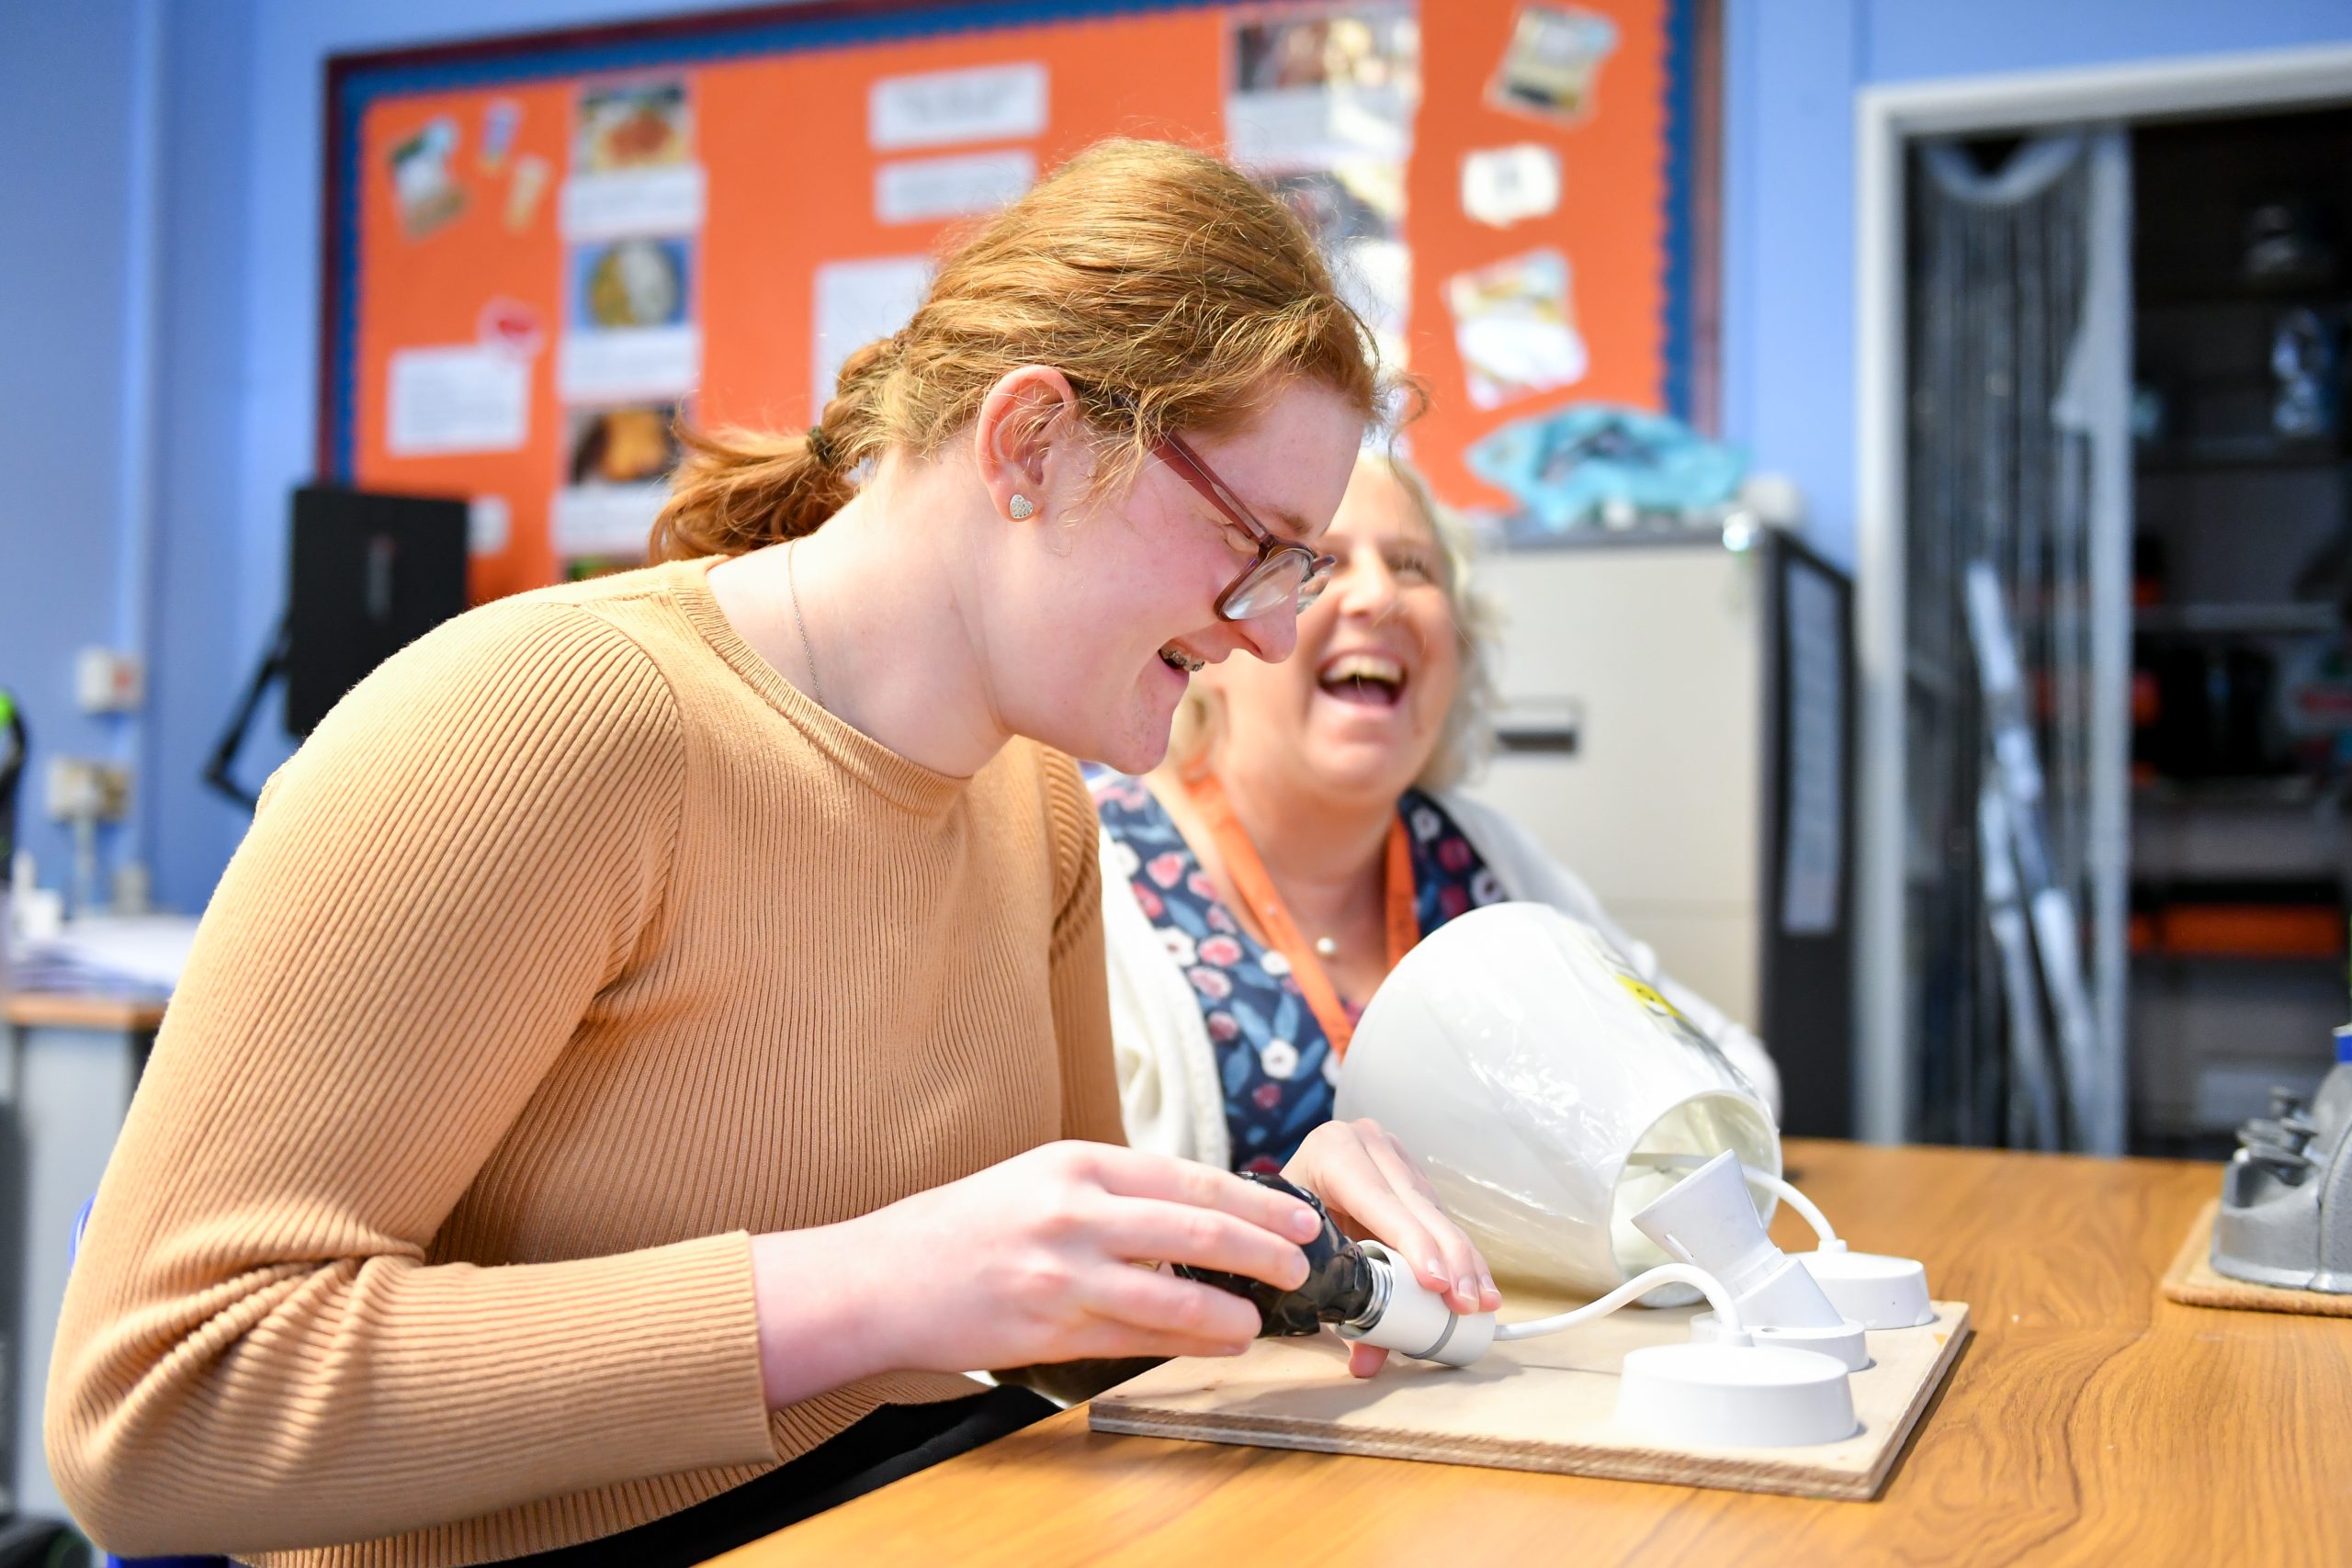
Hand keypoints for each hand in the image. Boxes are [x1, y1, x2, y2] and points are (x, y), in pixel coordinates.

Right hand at [749, 1142, 1325, 1406]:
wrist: (882, 1278)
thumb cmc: (961, 1227)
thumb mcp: (1038, 1179)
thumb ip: (1110, 1192)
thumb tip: (1190, 1216)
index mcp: (1077, 1163)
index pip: (1188, 1178)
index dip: (1253, 1199)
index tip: (1296, 1216)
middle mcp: (1076, 1211)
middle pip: (1198, 1229)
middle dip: (1264, 1249)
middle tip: (1302, 1264)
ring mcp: (1065, 1272)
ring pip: (1176, 1293)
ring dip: (1233, 1310)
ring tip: (1262, 1319)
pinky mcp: (1051, 1327)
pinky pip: (1139, 1338)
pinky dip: (1189, 1341)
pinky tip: (1217, 1342)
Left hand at [1281, 1118, 1498, 1378]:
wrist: (1284, 1189)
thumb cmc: (1286, 1220)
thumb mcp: (1301, 1248)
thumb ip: (1332, 1301)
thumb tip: (1365, 1363)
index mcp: (1333, 1151)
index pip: (1377, 1199)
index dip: (1410, 1241)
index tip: (1435, 1282)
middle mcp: (1370, 1145)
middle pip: (1417, 1206)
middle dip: (1449, 1259)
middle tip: (1465, 1304)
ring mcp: (1396, 1156)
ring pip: (1437, 1212)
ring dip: (1462, 1261)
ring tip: (1481, 1302)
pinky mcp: (1414, 1174)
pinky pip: (1441, 1216)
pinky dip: (1459, 1254)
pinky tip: (1478, 1284)